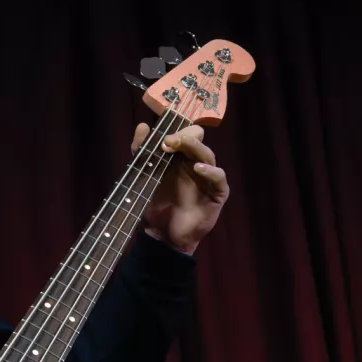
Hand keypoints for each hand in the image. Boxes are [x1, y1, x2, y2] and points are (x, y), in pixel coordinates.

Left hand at [133, 122, 229, 254]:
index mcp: (180, 157)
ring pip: (208, 154)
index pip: (184, 134)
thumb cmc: (157, 204)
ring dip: (195, 148)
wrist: (164, 235)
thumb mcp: (144, 175)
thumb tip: (142, 126)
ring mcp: (208, 177)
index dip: (175, 131)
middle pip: (198, 140)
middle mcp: (195, 163)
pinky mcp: (217, 192)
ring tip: (181, 146)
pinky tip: (199, 168)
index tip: (161, 135)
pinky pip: (219, 177)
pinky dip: (211, 171)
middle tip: (169, 141)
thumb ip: (141, 151)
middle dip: (184, 136)